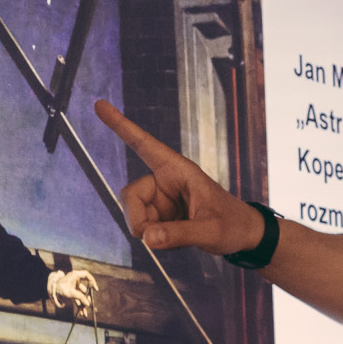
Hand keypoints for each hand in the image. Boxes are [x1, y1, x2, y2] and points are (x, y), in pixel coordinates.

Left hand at [48, 269, 98, 310]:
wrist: (51, 291)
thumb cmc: (60, 288)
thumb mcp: (70, 293)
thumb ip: (80, 297)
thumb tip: (88, 304)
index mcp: (76, 275)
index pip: (87, 275)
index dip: (93, 281)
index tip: (96, 289)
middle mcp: (76, 281)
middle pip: (86, 289)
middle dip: (87, 299)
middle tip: (89, 305)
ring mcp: (75, 287)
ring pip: (82, 296)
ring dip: (83, 305)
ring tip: (84, 314)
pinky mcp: (73, 293)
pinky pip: (78, 299)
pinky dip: (80, 305)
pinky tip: (81, 313)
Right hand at [94, 100, 263, 254]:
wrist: (243, 237)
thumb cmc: (233, 225)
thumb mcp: (212, 231)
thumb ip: (180, 234)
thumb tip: (147, 238)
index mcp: (178, 170)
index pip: (144, 144)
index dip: (121, 126)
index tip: (99, 105)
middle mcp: (165, 180)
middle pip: (131, 194)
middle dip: (137, 218)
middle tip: (152, 236)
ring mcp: (161, 199)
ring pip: (133, 213)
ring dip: (147, 231)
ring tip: (175, 237)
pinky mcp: (160, 215)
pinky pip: (143, 227)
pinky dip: (154, 238)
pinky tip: (175, 239)